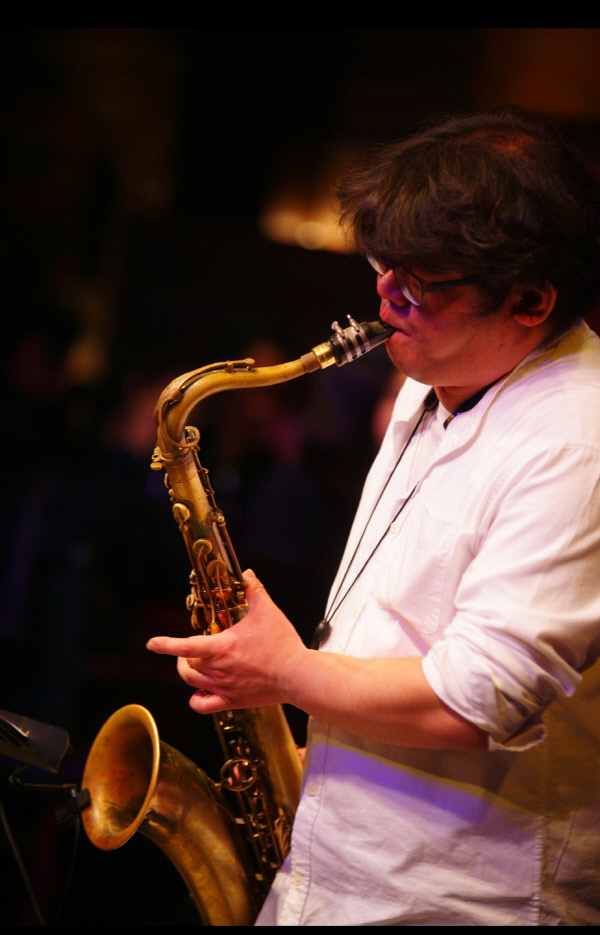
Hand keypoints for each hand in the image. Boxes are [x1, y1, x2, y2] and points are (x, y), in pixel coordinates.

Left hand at [146, 570, 306, 713]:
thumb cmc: (282, 645)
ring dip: (187, 672)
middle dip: (182, 655)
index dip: (166, 644)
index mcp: (222, 648)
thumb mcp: (268, 612)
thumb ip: (254, 591)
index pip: (185, 646)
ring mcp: (223, 687)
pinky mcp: (232, 701)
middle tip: (188, 649)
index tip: (152, 643)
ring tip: (192, 664)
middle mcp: (218, 670)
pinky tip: (200, 692)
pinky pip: (203, 706)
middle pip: (186, 665)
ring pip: (191, 683)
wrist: (297, 675)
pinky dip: (196, 699)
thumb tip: (247, 574)